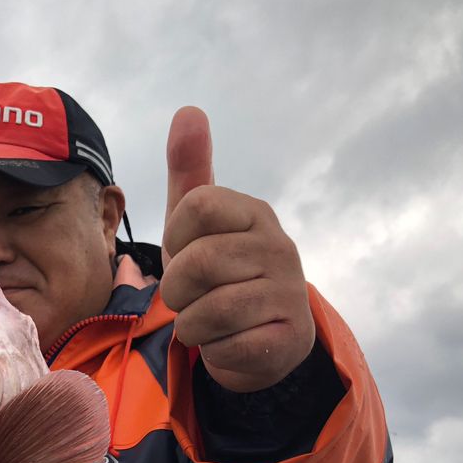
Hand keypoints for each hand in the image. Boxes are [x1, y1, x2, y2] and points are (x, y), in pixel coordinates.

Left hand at [160, 107, 315, 393]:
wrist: (265, 343)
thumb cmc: (222, 278)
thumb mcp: (198, 227)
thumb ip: (191, 173)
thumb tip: (188, 110)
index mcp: (256, 213)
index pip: (195, 207)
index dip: (174, 238)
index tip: (186, 254)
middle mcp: (279, 247)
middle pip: (195, 263)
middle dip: (177, 292)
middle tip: (192, 299)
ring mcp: (287, 293)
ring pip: (206, 311)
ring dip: (192, 326)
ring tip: (208, 323)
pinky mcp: (286, 338)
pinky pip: (224, 347)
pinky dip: (214, 353)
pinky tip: (229, 344)